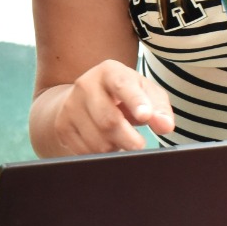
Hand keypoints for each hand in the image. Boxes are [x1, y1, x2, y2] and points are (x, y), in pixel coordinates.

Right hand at [43, 59, 174, 154]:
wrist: (85, 98)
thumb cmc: (124, 95)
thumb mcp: (145, 93)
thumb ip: (159, 107)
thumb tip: (165, 126)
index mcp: (110, 71)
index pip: (123, 85)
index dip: (135, 101)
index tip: (145, 116)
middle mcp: (85, 85)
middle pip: (109, 120)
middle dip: (128, 139)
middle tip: (140, 146)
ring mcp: (70, 106)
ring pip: (97, 141)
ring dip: (114, 147)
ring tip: (119, 139)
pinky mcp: (62, 126)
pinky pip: (84, 152)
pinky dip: (100, 154)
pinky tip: (104, 143)